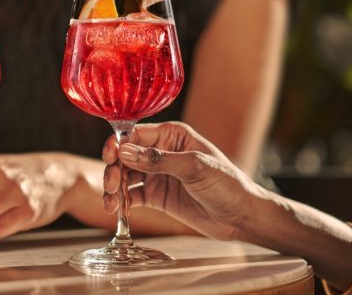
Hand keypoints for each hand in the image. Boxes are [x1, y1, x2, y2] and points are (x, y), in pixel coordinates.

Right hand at [102, 121, 269, 241]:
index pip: (136, 135)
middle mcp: (161, 152)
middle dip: (114, 170)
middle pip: (125, 156)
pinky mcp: (157, 196)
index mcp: (172, 136)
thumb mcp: (194, 168)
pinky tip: (120, 211)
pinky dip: (123, 202)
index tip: (110, 158)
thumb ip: (159, 160)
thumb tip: (125, 151)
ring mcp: (158, 175)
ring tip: (112, 204)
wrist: (241, 216)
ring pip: (125, 176)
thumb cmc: (228, 184)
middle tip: (111, 186)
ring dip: (114, 188)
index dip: (119, 144)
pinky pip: (132, 196)